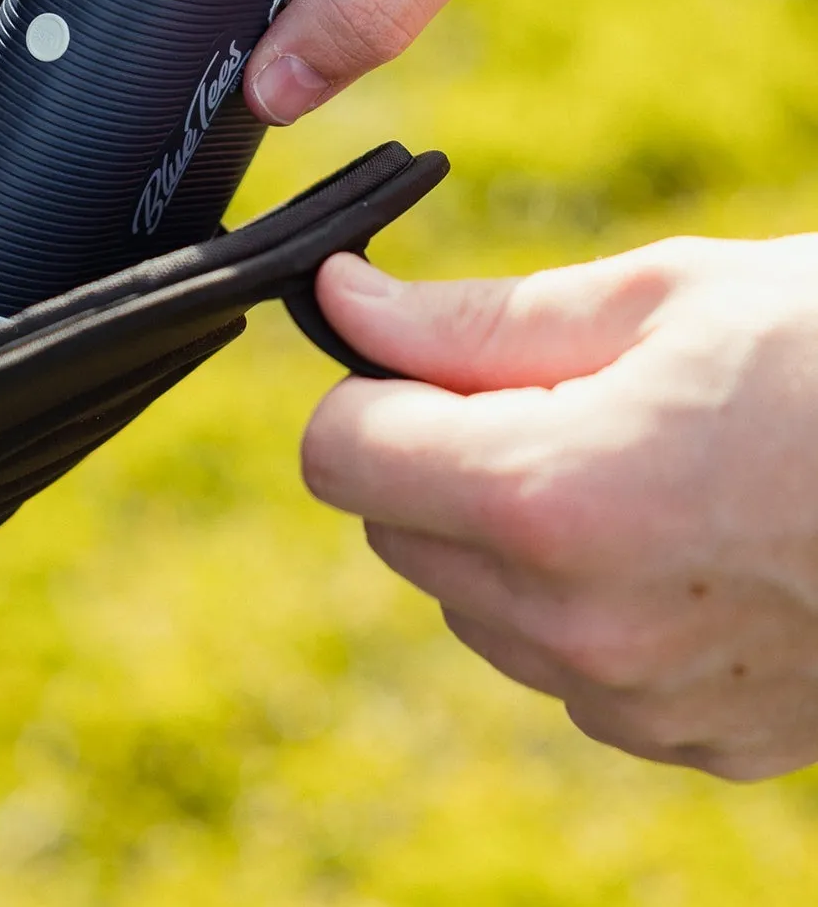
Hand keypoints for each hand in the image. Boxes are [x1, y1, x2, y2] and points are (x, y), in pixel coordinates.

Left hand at [303, 239, 817, 778]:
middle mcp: (577, 626)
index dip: (368, 390)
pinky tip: (680, 536)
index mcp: (549, 500)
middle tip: (556, 395)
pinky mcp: (696, 738)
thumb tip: (343, 300)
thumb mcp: (663, 298)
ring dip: (503, 530)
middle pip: (396, 530)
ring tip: (636, 459)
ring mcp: (639, 699)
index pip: (340, 454)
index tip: (423, 358)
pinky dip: (580, 599)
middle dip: (437, 455)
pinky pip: (565, 664)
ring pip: (472, 602)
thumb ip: (471, 319)